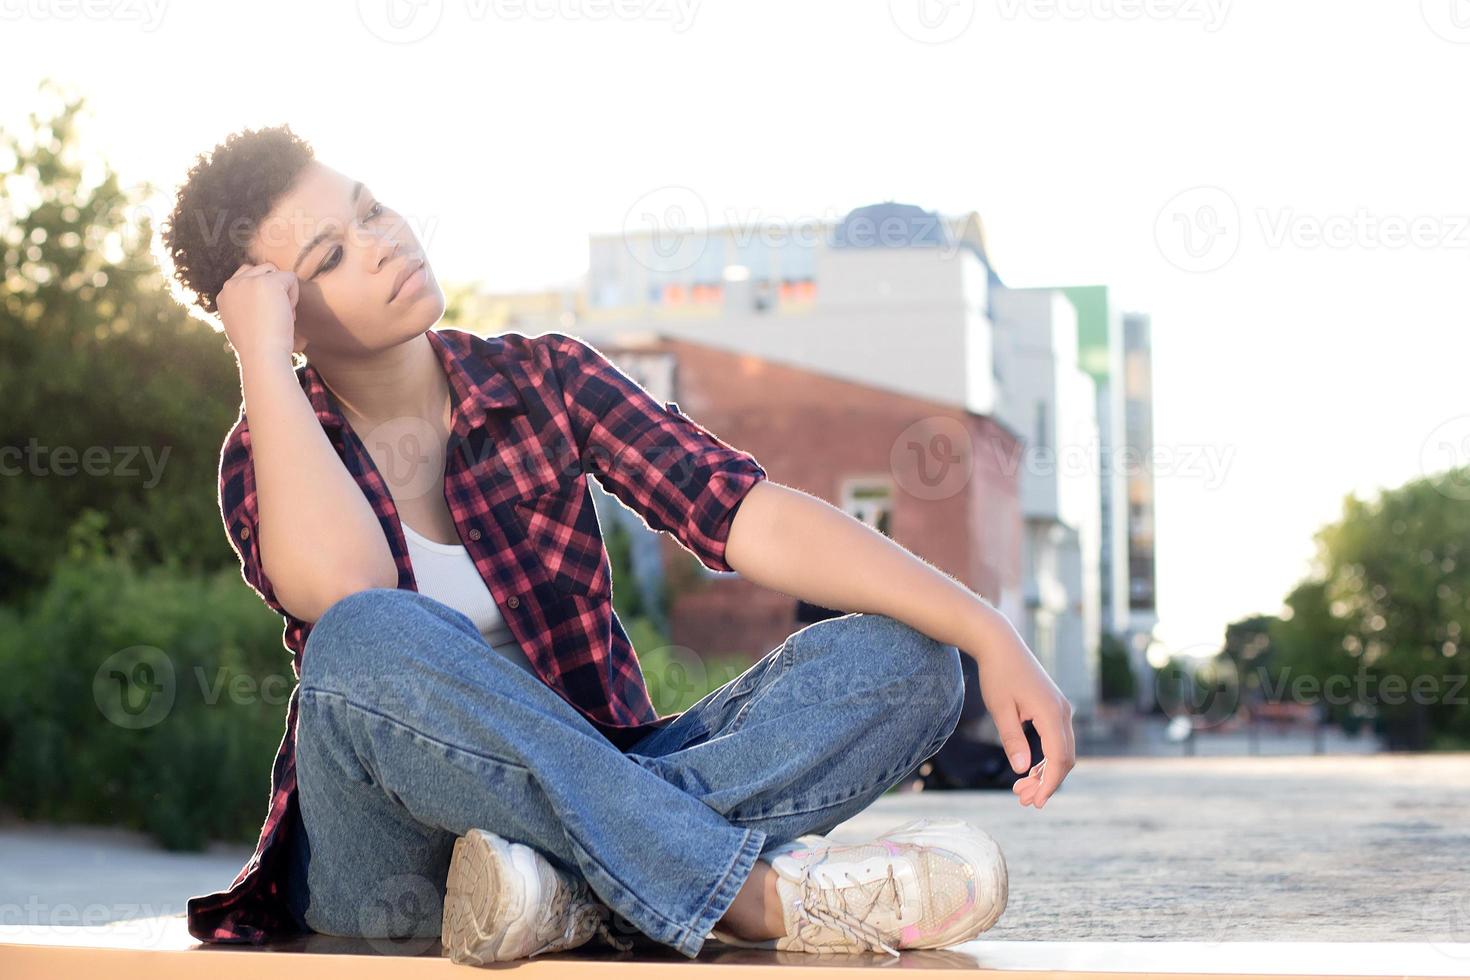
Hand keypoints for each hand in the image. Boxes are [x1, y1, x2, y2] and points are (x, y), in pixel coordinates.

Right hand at [217, 261, 303, 362]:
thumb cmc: (256, 349)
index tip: (264, 316)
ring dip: (284, 291)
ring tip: (281, 314)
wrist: (262, 355)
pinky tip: (287, 313)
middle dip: (273, 289)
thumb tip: (257, 303)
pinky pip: (290, 278)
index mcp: (224, 295)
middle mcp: (232, 285)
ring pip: (275, 271)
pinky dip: (295, 295)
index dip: (262, 293)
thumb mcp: (240, 326)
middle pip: (261, 270)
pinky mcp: (267, 282)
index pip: (246, 277)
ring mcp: (249, 281)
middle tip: (275, 315)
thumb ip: (243, 308)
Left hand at [969, 611, 1075, 808]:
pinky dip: (1045, 758)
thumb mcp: (1000, 709)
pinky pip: (1056, 739)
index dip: (1049, 785)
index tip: (1034, 802)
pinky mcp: (1054, 707)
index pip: (1058, 759)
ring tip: (1021, 790)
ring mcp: (1060, 709)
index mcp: (1051, 714)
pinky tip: (1029, 769)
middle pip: (1064, 759)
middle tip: (1023, 801)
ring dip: (1045, 772)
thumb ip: (1012, 740)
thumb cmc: (998, 674)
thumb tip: (1023, 769)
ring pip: (1061, 750)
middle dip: (1046, 783)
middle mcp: (1063, 712)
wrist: (1000, 644)